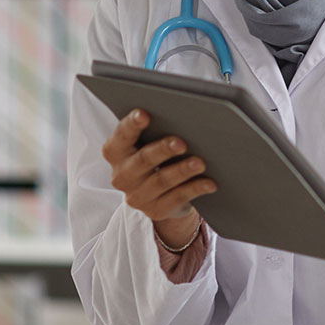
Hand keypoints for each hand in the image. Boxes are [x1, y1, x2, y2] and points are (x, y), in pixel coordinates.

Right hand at [101, 109, 215, 248]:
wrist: (159, 193)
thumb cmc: (155, 156)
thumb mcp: (147, 143)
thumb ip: (154, 129)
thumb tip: (181, 115)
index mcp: (115, 152)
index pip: (121, 136)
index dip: (131, 125)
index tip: (144, 114)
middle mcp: (121, 175)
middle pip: (143, 160)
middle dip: (163, 150)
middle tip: (181, 143)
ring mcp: (137, 196)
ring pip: (162, 181)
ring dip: (182, 170)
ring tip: (200, 163)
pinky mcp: (155, 210)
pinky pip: (177, 198)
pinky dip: (195, 189)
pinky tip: (209, 183)